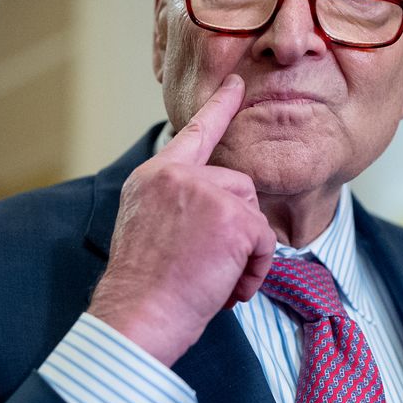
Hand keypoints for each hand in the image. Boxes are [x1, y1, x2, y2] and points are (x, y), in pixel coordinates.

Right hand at [90, 75, 275, 364]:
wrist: (136, 318)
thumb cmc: (142, 291)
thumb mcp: (148, 231)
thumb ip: (178, 206)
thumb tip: (217, 213)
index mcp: (152, 178)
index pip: (193, 134)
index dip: (218, 108)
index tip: (235, 84)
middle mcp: (177, 176)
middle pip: (239, 188)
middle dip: (237, 230)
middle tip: (208, 268)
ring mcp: (205, 192)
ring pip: (253, 215)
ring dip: (246, 256)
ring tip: (213, 282)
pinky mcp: (232, 217)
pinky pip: (266, 242)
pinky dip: (254, 272)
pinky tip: (225, 289)